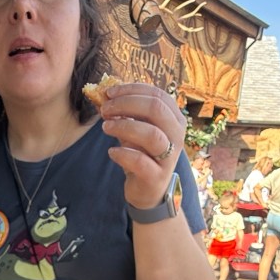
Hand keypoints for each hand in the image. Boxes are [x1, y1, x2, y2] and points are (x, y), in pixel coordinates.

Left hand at [97, 82, 187, 208]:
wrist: (148, 190)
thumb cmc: (142, 154)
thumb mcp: (135, 129)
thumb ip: (125, 113)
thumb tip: (103, 94)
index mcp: (174, 119)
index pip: (157, 95)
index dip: (132, 90)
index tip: (109, 93)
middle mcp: (176, 135)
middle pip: (156, 109)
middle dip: (126, 104)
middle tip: (105, 110)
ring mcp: (169, 157)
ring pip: (151, 134)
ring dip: (124, 126)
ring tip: (105, 127)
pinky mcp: (156, 177)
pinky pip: (140, 161)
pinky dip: (123, 153)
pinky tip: (112, 152)